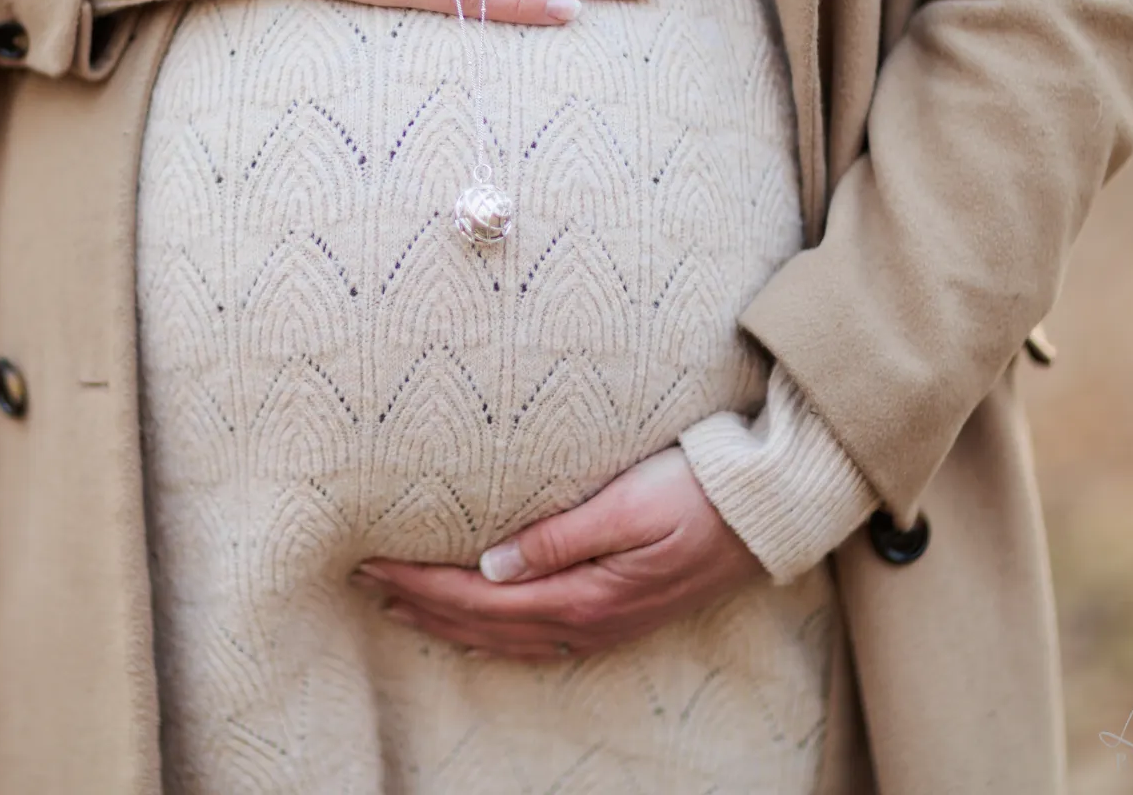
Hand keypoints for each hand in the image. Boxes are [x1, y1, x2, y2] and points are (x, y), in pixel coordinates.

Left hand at [351, 447, 762, 660]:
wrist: (768, 512)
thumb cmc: (699, 492)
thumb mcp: (627, 504)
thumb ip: (558, 537)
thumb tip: (489, 564)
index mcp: (581, 596)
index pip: (477, 597)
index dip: (419, 583)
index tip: (371, 563)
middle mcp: (585, 622)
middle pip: (482, 624)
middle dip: (420, 605)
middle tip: (364, 582)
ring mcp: (603, 626)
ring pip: (505, 637)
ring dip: (449, 623)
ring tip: (401, 606)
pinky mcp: (618, 616)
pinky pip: (536, 639)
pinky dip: (493, 635)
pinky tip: (477, 627)